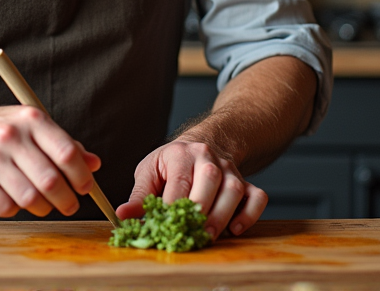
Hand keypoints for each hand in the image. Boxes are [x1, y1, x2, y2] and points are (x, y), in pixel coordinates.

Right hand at [0, 104, 101, 217]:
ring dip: (44, 208)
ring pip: (30, 199)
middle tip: (71, 205)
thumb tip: (93, 164)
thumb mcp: (33, 126)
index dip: (82, 176)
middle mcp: (11, 137)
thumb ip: (64, 144)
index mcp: (31, 120)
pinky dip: (17, 210)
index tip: (86, 187)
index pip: (66, 153)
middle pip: (50, 181)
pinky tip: (17, 200)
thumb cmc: (1, 128)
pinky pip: (6, 208)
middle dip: (67, 200)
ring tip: (45, 205)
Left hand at [117, 140, 266, 239]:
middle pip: (210, 180)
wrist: (201, 145)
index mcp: (180, 154)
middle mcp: (208, 159)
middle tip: (190, 232)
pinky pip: (257, 197)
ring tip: (208, 235)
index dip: (172, 205)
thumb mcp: (149, 172)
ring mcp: (230, 170)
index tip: (164, 225)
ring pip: (234, 190)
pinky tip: (235, 228)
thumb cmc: (171, 163)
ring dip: (222, 215)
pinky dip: (250, 214)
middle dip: (200, 209)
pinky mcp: (245, 182)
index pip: (179, 180)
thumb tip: (123, 215)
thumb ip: (139, 196)